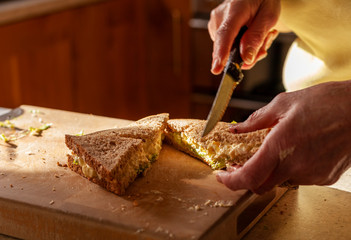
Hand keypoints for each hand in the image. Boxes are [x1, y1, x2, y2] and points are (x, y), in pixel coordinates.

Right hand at [208, 0, 279, 73]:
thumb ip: (257, 37)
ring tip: (260, 35)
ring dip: (248, 50)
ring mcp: (216, 24)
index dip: (221, 53)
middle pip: (230, 49)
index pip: (225, 35)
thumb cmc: (262, 0)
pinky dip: (242, 47)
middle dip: (249, 53)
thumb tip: (246, 58)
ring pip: (230, 51)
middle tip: (266, 41)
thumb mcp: (269, 16)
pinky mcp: (216, 30)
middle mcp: (219, 18)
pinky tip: (250, 36)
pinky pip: (229, 48)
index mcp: (234, 11)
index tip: (217, 68)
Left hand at [216, 80, 350, 193]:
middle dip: (245, 176)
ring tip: (272, 150)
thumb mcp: (284, 103)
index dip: (230, 181)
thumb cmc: (327, 102)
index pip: (248, 177)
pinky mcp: (325, 177)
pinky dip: (289, 168)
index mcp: (281, 147)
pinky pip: (299, 177)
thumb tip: (236, 129)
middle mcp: (296, 166)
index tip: (221, 175)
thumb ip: (256, 120)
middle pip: (260, 185)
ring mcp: (312, 175)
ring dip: (269, 170)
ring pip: (280, 181)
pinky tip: (294, 151)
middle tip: (239, 163)